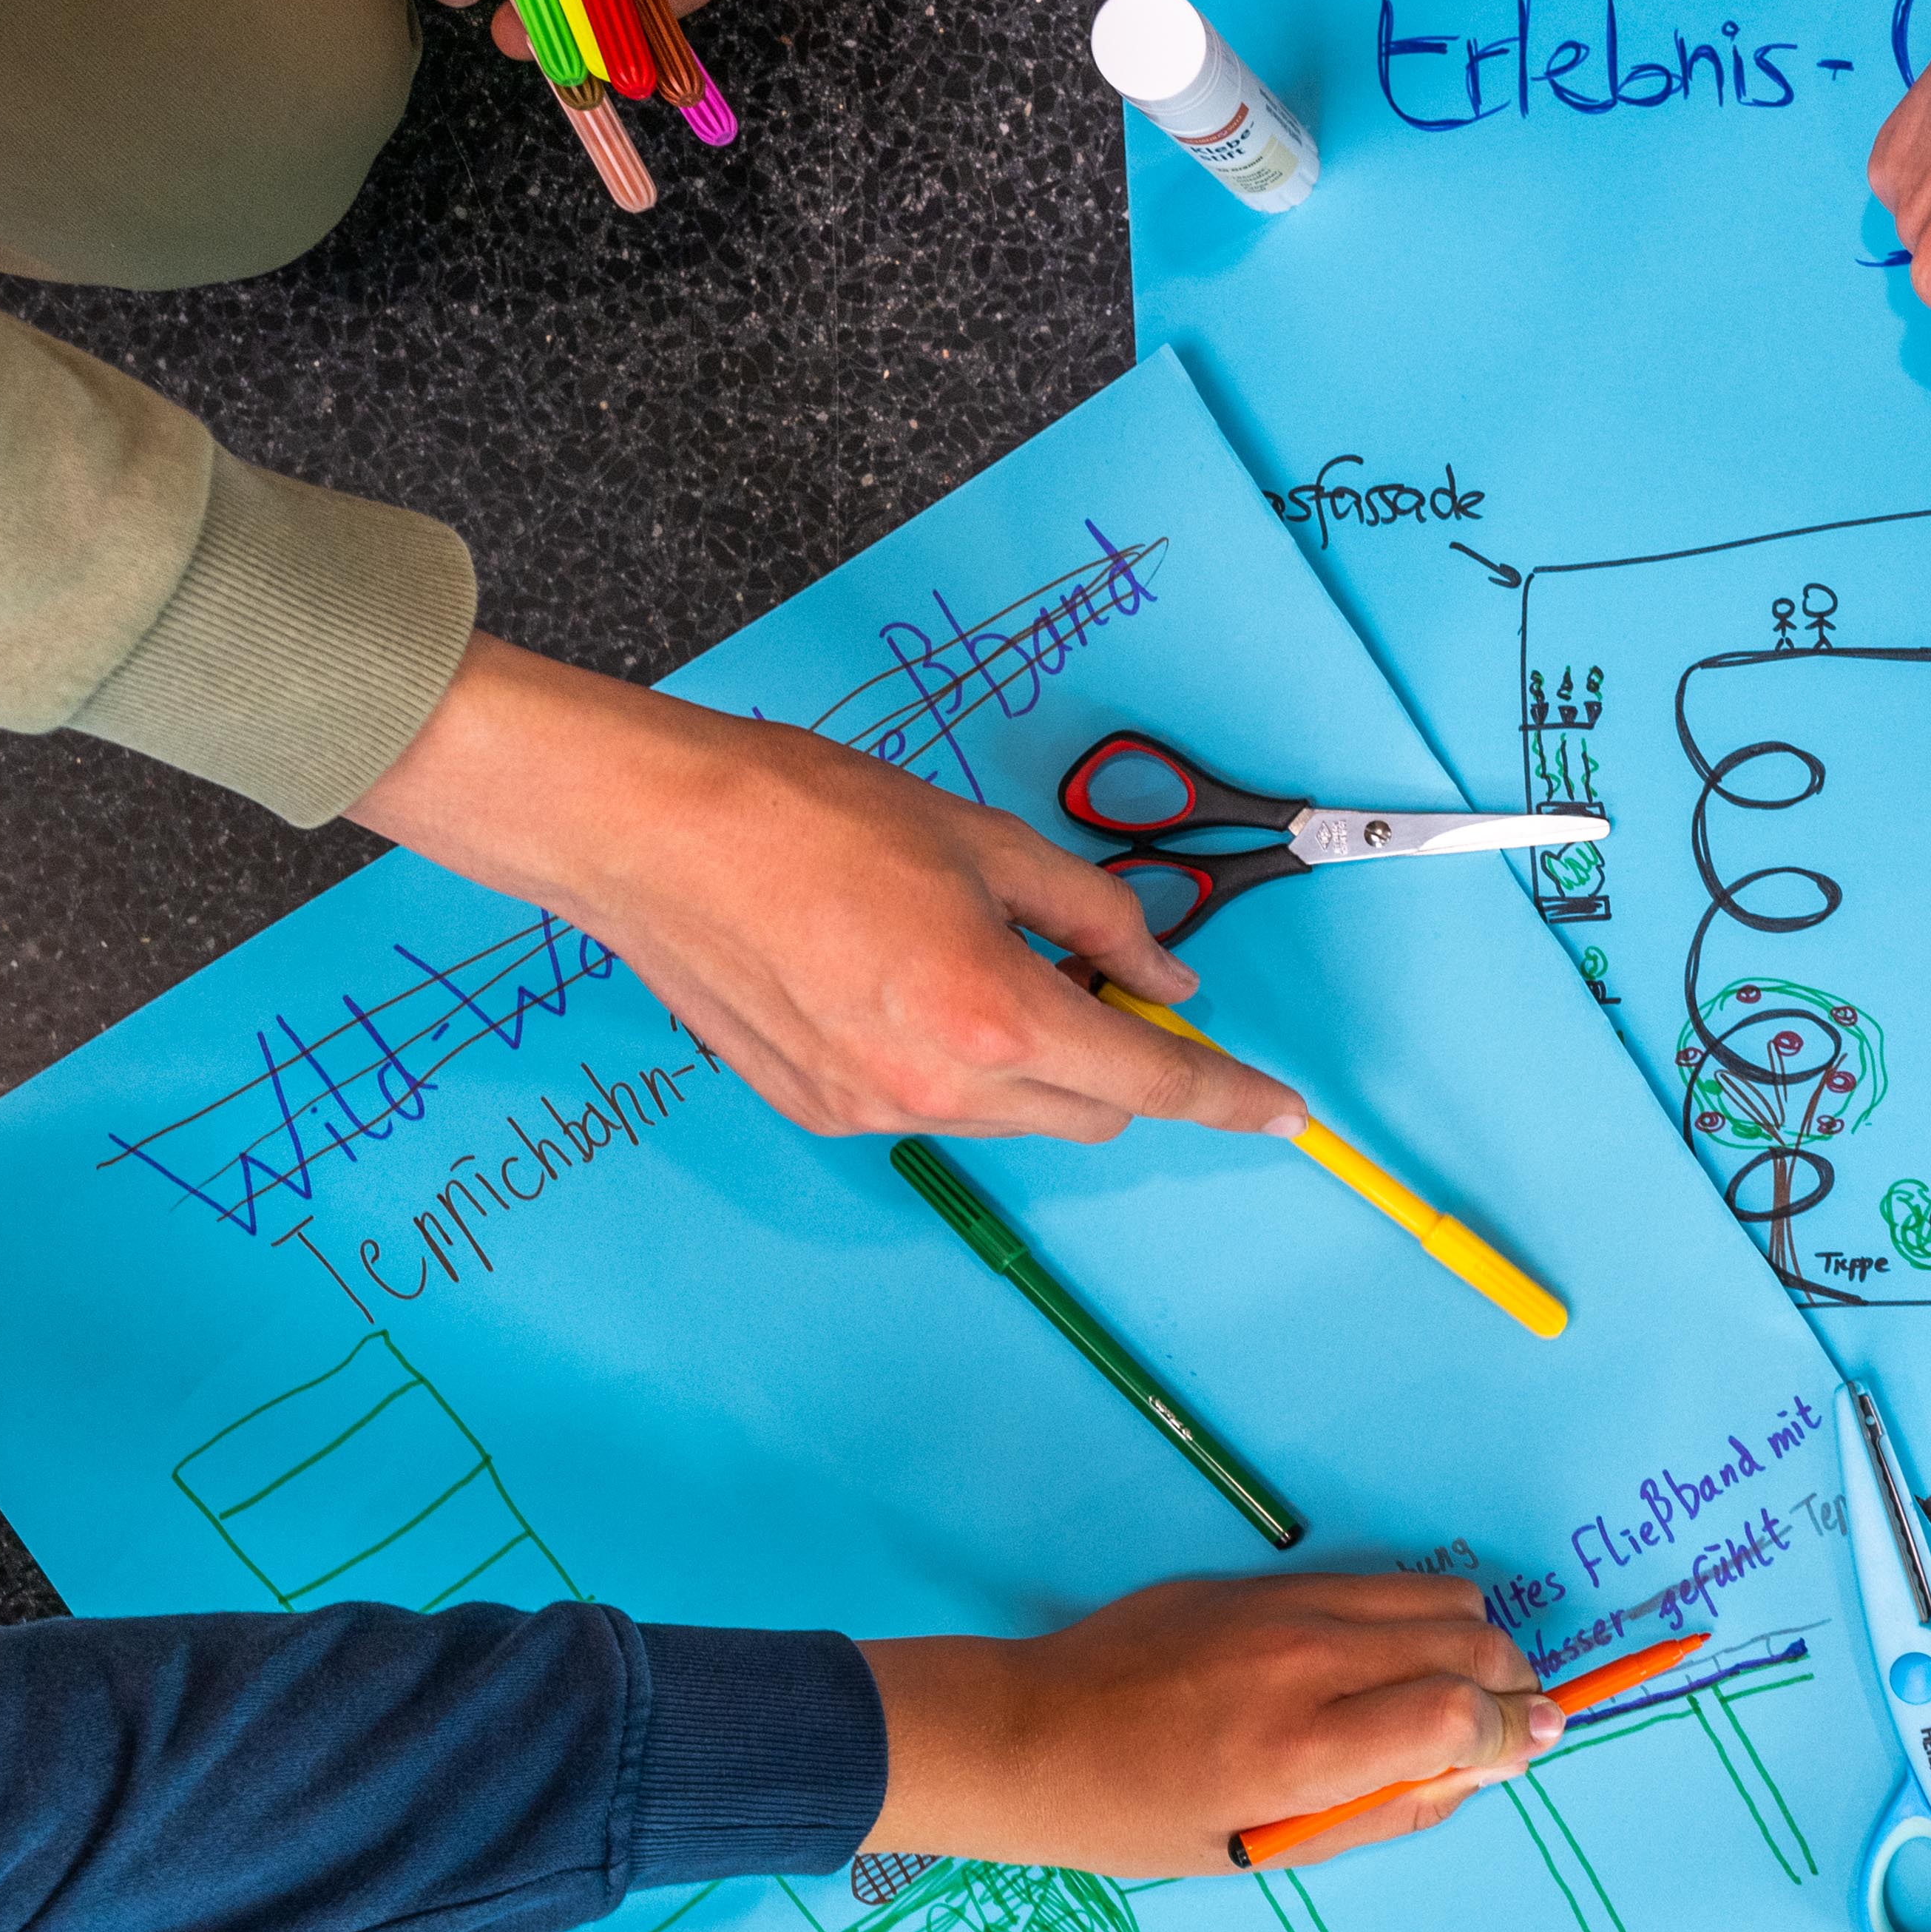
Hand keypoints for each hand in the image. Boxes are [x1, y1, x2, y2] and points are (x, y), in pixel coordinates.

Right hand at [349, 636, 1297, 1143]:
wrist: (645, 835)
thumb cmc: (806, 815)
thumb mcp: (984, 843)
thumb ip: (1096, 917)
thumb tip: (1166, 974)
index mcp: (992, 1016)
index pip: (1154, 1080)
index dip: (1231, 1097)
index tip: (1285, 1112)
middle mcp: (937, 1087)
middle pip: (1095, 1112)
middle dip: (1122, 1057)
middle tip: (1092, 970)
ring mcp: (873, 1111)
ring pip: (1017, 1116)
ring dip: (1037, 1063)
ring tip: (978, 961)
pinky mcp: (819, 1112)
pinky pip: (934, 1108)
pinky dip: (958, 1065)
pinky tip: (906, 985)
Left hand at [861, 1574, 1559, 1880]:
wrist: (1027, 1737)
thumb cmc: (1140, 1819)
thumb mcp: (1265, 1849)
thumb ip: (1384, 1811)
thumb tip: (1479, 1776)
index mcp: (1304, 1750)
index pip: (1464, 1715)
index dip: (1515, 1734)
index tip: (1532, 1745)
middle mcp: (1306, 1663)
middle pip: (1470, 1640)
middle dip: (1514, 1684)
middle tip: (1512, 1722)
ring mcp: (1283, 1606)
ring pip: (1438, 1593)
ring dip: (1473, 1640)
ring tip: (1457, 1685)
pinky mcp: (1260, 1579)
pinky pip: (1377, 1583)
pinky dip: (1413, 1617)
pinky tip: (1386, 1660)